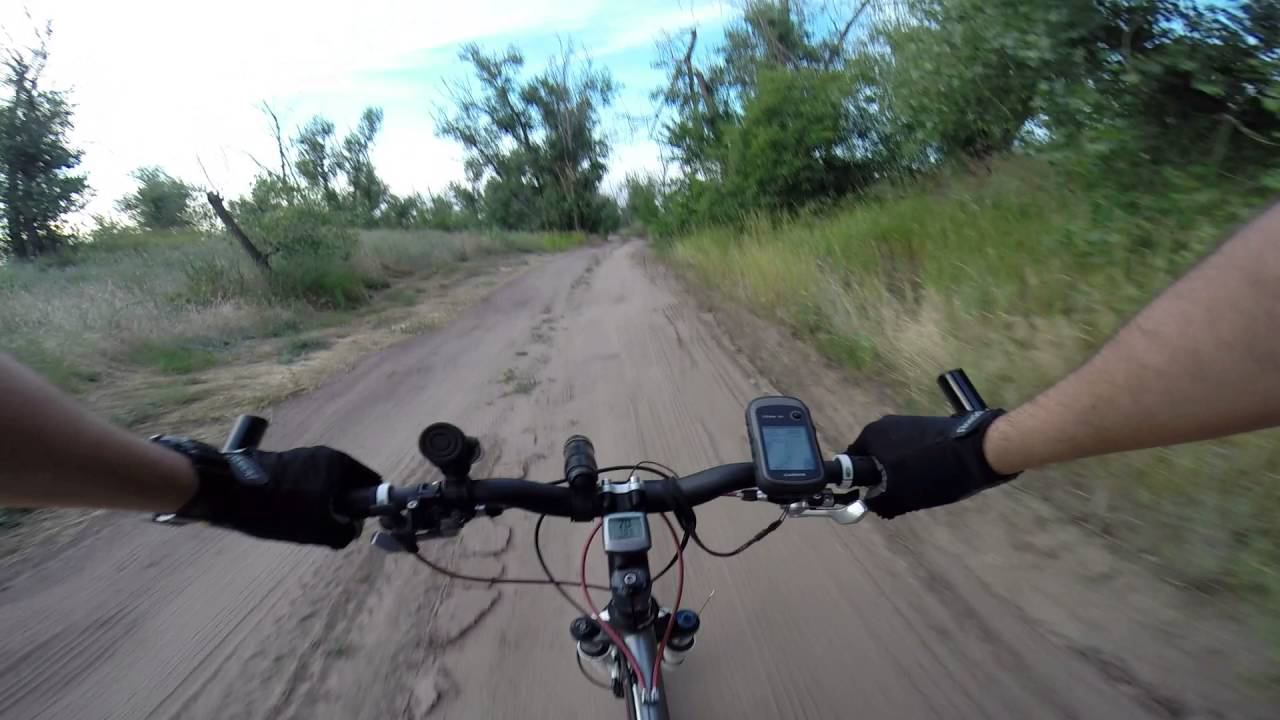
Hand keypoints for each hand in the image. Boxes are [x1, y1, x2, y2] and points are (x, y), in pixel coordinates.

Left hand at [152, 436, 379, 547]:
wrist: (227, 493)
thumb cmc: (281, 509)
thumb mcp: (319, 530)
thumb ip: (345, 532)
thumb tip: (351, 528)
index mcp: (339, 462)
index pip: (371, 482)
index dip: (368, 505)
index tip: (355, 523)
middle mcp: (323, 453)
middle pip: (347, 483)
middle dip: (342, 506)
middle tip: (328, 528)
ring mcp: (300, 455)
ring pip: (324, 484)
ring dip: (321, 503)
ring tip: (303, 523)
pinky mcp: (280, 462)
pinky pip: (305, 482)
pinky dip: (303, 498)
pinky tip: (286, 514)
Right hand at [848, 410, 1017, 518]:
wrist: (979, 450)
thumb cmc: (932, 472)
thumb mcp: (901, 496)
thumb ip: (879, 502)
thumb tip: (870, 504)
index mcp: (871, 435)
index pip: (851, 462)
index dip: (859, 484)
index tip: (873, 498)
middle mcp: (885, 424)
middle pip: (874, 458)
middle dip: (882, 479)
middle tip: (896, 499)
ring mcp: (908, 423)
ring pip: (895, 456)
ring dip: (901, 473)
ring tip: (918, 490)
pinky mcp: (928, 427)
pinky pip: (913, 451)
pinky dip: (917, 465)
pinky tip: (933, 478)